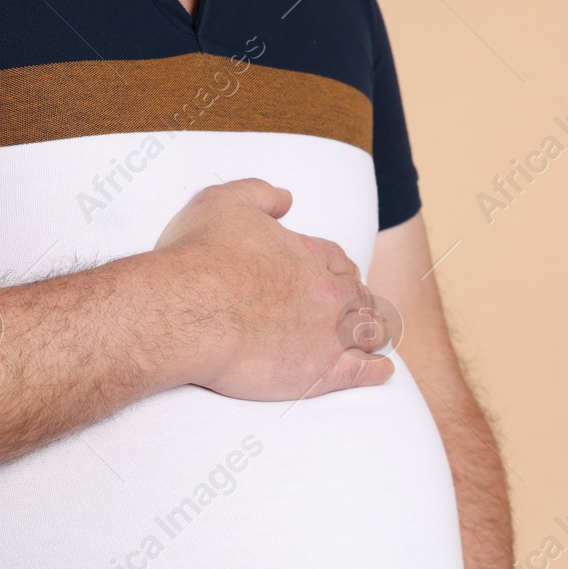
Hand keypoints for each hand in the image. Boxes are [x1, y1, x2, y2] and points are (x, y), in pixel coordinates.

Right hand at [150, 177, 393, 399]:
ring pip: (367, 332)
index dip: (337, 269)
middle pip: (358, 296)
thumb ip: (260, 194)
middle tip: (352, 309)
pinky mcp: (321, 374)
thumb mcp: (225, 202)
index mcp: (311, 255)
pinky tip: (381, 370)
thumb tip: (286, 199)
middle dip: (357, 301)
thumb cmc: (200, 257)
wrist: (186, 312)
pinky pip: (363, 372)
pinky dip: (376, 370)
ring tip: (368, 338)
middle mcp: (329, 295)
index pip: (339, 261)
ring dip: (369, 332)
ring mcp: (329, 336)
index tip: (334, 277)